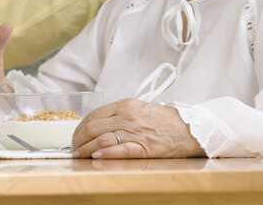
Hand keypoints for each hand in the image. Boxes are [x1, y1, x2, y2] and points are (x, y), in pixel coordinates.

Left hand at [71, 98, 203, 158]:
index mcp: (124, 105)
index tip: (75, 136)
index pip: (94, 114)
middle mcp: (127, 116)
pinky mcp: (144, 147)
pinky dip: (106, 153)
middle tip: (73, 148)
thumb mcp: (138, 108)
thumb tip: (97, 125)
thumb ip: (119, 114)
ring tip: (79, 156)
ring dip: (87, 149)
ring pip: (102, 138)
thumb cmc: (163, 120)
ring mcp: (135, 131)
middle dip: (79, 139)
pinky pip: (120, 150)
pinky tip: (96, 157)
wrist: (189, 128)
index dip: (80, 126)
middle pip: (94, 127)